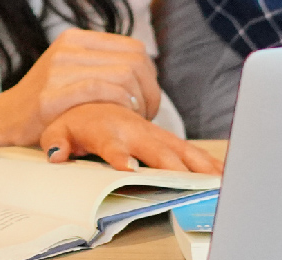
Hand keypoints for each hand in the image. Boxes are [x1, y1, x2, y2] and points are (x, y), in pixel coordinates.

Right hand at [1, 29, 161, 141]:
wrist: (3, 117)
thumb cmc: (46, 102)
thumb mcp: (70, 71)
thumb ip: (100, 65)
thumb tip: (145, 72)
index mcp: (75, 38)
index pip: (134, 48)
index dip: (150, 76)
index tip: (147, 99)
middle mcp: (67, 47)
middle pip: (134, 62)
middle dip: (150, 92)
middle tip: (145, 114)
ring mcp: (58, 69)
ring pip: (124, 75)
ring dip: (139, 102)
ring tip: (134, 120)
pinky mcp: (51, 94)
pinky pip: (101, 91)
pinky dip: (121, 105)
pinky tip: (120, 118)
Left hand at [38, 102, 224, 173]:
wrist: (93, 98)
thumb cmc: (76, 119)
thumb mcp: (57, 129)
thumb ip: (57, 140)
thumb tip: (57, 152)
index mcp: (107, 130)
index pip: (113, 145)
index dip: (120, 156)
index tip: (127, 168)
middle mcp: (134, 131)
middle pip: (156, 150)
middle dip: (173, 166)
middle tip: (189, 183)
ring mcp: (152, 134)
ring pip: (178, 150)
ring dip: (198, 165)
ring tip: (218, 181)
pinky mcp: (164, 138)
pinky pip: (188, 150)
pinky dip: (206, 162)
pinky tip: (223, 173)